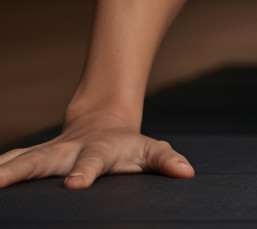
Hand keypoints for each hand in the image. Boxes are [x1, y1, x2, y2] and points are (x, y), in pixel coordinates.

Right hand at [0, 111, 194, 188]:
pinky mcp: (33, 157)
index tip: (74, 185)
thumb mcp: (151, 150)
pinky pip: (10, 161)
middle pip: (40, 160)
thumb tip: (187, 172)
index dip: (84, 172)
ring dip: (0, 171)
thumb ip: (166, 160)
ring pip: (19, 160)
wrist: (104, 121)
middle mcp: (68, 151)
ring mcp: (48, 153)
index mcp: (98, 151)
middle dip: (18, 171)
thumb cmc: (130, 145)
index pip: (92, 163)